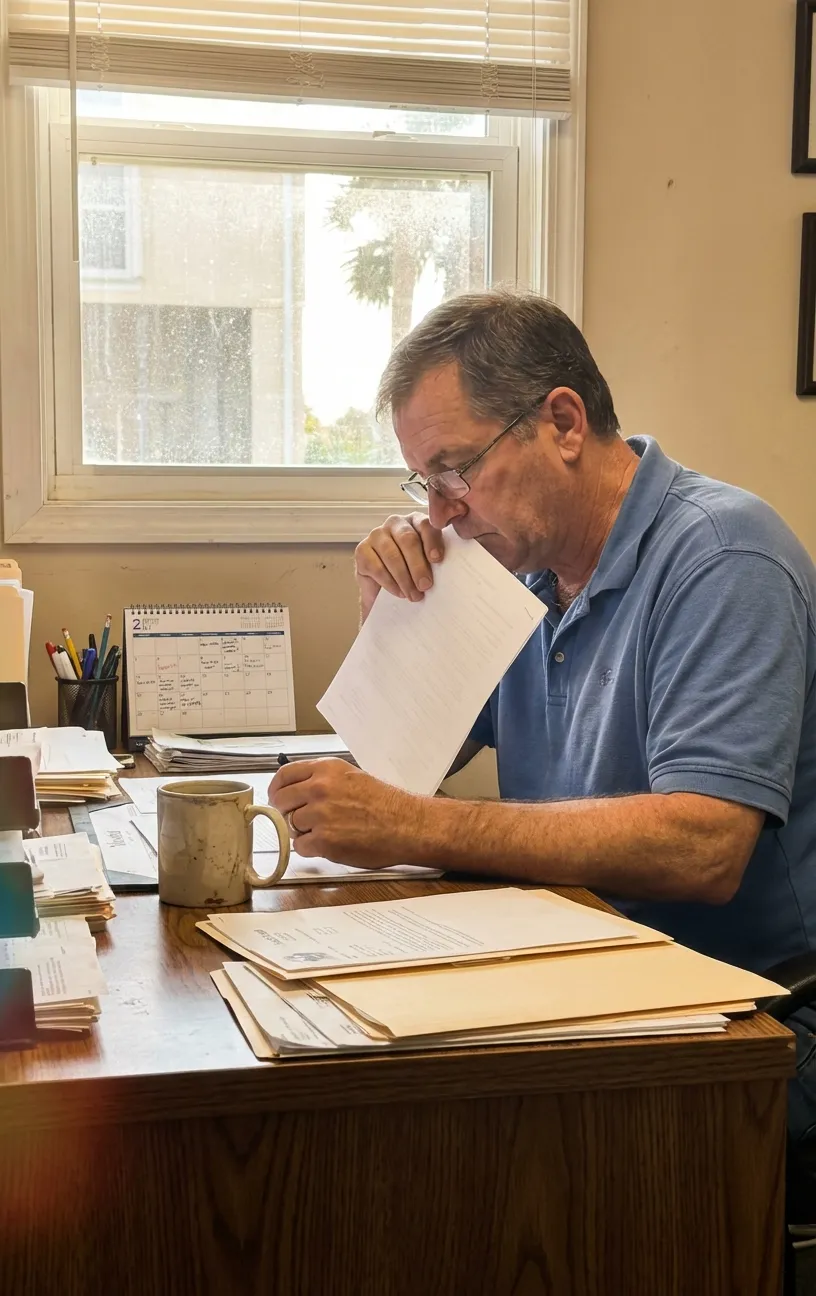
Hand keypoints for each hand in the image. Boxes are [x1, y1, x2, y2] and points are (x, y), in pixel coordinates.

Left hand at [268, 758, 418, 868]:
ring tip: (326, 831)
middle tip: (298, 818)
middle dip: (286, 811)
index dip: (277, 788)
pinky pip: (300, 846)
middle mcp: (320, 788)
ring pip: (290, 824)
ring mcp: (320, 814)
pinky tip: (328, 843)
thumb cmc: (385, 804)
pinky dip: (310, 848)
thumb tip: (296, 789)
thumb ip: (322, 780)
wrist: (406, 824)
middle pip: (281, 800)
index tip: (276, 797)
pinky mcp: (324, 840)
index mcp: (326, 769)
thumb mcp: (351, 777)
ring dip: (302, 831)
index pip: (284, 775)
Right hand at [354, 513, 444, 619]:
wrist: (384, 589)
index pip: (426, 525)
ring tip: (414, 595)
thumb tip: (456, 573)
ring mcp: (376, 535)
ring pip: (392, 554)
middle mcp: (395, 523)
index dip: (432, 541)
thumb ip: (437, 562)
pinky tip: (399, 592)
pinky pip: (377, 566)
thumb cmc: (412, 573)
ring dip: (405, 578)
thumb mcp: (428, 565)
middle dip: (418, 565)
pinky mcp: (362, 550)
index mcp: (416, 522)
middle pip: (408, 540)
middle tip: (425, 586)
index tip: (437, 559)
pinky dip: (390, 582)